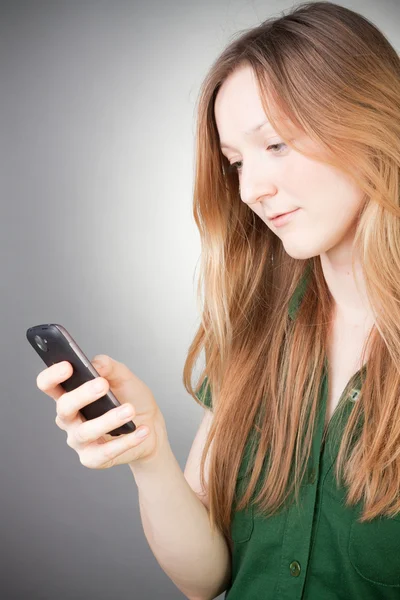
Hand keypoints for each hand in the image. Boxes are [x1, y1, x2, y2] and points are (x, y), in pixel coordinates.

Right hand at [36, 354, 168, 469]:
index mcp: (71, 394)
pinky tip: (141, 431)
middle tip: (102, 384)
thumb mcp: (124, 378)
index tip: (68, 366)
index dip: (53, 375)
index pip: (49, 384)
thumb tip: (97, 363)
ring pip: (85, 431)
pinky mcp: (93, 458)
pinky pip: (106, 452)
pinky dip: (126, 441)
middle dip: (82, 395)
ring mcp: (79, 440)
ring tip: (129, 410)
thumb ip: (110, 367)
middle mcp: (69, 418)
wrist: (150, 425)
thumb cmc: (131, 399)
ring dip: (109, 419)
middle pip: (64, 407)